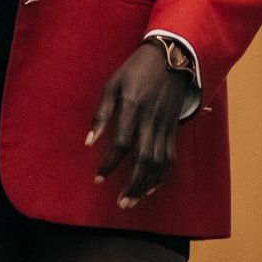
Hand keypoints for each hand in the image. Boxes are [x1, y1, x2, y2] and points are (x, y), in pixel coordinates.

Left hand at [88, 43, 188, 208]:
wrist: (170, 57)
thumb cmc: (135, 70)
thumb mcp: (112, 84)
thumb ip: (101, 113)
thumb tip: (88, 142)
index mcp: (133, 107)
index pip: (122, 143)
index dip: (110, 163)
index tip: (98, 178)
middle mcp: (151, 119)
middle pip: (144, 158)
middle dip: (132, 184)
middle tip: (121, 203)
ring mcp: (165, 125)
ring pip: (160, 162)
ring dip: (147, 184)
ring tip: (133, 201)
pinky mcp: (173, 128)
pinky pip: (171, 157)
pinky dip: (163, 175)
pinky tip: (151, 187)